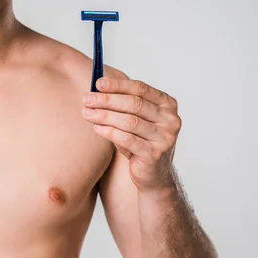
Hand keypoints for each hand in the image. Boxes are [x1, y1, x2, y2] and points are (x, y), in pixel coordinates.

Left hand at [82, 77, 181, 191]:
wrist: (152, 174)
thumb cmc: (140, 141)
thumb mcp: (134, 120)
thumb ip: (121, 105)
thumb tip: (95, 91)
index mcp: (167, 104)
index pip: (141, 89)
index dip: (118, 85)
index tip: (98, 83)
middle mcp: (170, 119)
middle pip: (134, 104)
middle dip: (107, 100)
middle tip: (87, 99)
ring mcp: (165, 137)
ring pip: (130, 121)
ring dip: (105, 115)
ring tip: (87, 113)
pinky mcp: (154, 154)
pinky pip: (127, 139)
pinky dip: (109, 132)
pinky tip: (96, 128)